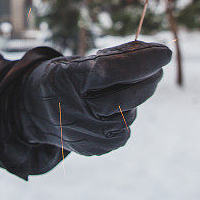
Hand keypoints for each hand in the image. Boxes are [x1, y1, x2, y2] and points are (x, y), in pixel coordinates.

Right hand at [17, 41, 171, 154]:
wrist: (34, 112)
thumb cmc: (63, 78)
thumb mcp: (80, 61)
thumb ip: (116, 57)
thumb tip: (156, 53)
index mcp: (69, 81)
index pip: (113, 71)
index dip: (142, 61)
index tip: (165, 52)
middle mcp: (78, 111)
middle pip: (127, 94)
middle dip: (149, 77)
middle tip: (159, 64)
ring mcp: (88, 134)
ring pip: (129, 112)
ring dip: (135, 95)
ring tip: (121, 86)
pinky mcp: (97, 148)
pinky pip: (125, 128)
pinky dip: (125, 113)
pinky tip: (112, 107)